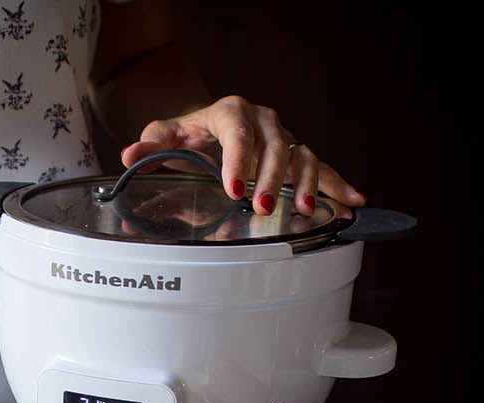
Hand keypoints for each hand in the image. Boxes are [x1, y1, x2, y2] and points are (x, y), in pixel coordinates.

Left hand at [121, 95, 365, 215]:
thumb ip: (148, 149)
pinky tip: (354, 201)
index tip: (234, 189)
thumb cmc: (184, 136)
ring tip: (308, 210)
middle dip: (271, 178)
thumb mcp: (163, 138)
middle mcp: (263, 120)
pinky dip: (337, 184)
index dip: (238, 160)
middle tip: (263, 207)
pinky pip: (321, 167)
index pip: (237, 132)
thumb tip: (129, 157)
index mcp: (230, 112)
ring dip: (308, 183)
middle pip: (275, 146)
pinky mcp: (295, 155)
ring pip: (301, 156)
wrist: (202, 127)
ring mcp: (282, 137)